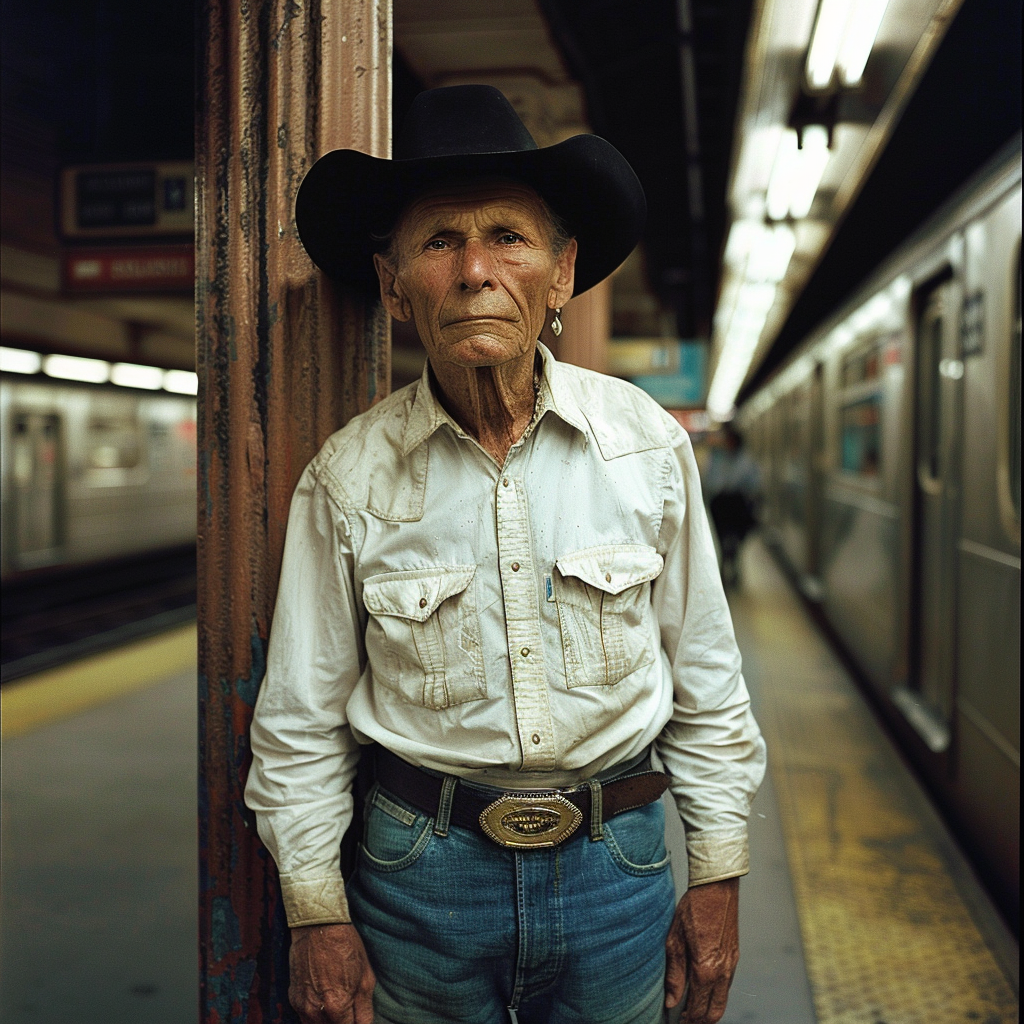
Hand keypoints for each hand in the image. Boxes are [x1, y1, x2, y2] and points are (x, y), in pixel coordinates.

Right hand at [288, 923, 375, 1023]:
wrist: (317, 924)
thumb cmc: (345, 945)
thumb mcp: (365, 976)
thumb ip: (365, 1009)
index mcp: (337, 1007)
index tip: (358, 1019)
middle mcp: (316, 1011)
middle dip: (343, 1023)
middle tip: (349, 1010)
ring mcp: (301, 1005)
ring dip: (328, 1022)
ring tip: (338, 1004)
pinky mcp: (293, 997)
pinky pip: (304, 1017)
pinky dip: (315, 1014)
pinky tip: (324, 998)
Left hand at [664, 877, 739, 1022]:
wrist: (716, 888)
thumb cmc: (693, 909)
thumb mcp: (674, 940)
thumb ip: (674, 974)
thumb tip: (670, 1000)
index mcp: (705, 970)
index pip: (697, 1009)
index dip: (685, 1020)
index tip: (675, 1021)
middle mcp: (722, 972)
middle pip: (714, 1012)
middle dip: (699, 1021)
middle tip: (684, 1020)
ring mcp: (731, 965)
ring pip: (722, 1001)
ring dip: (709, 1010)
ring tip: (691, 1009)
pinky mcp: (734, 957)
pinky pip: (727, 986)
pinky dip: (716, 995)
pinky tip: (703, 989)